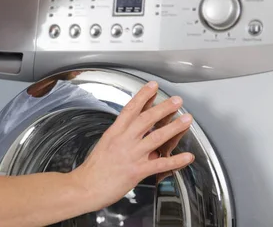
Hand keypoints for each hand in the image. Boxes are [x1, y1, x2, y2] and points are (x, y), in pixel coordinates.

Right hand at [70, 81, 193, 211]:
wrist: (85, 186)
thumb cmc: (93, 169)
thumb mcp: (104, 144)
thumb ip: (121, 137)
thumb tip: (133, 133)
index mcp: (114, 133)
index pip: (130, 109)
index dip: (143, 96)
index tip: (152, 87)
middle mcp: (123, 141)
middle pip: (146, 119)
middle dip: (164, 108)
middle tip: (177, 100)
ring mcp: (131, 155)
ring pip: (156, 137)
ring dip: (174, 127)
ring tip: (186, 119)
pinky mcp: (137, 170)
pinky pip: (160, 164)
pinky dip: (176, 160)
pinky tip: (187, 156)